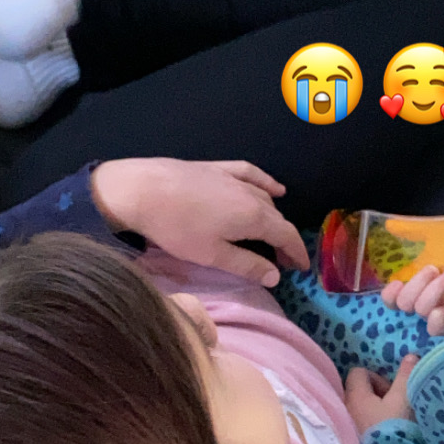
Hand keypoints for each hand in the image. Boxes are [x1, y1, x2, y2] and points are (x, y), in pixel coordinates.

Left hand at [90, 158, 309, 287]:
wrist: (141, 189)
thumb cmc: (177, 228)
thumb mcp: (212, 255)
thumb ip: (247, 265)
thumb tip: (276, 276)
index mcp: (254, 218)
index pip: (286, 235)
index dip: (297, 252)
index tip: (302, 268)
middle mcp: (251, 194)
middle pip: (277, 218)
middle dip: (285, 239)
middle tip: (285, 260)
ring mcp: (234, 178)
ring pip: (265, 198)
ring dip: (274, 217)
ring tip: (273, 233)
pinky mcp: (217, 168)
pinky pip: (251, 174)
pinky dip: (266, 182)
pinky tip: (274, 188)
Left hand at [344, 356, 417, 434]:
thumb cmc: (394, 427)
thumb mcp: (404, 398)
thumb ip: (406, 376)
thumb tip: (410, 356)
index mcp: (355, 395)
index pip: (358, 372)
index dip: (377, 377)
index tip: (391, 390)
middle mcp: (347, 409)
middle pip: (360, 390)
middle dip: (379, 393)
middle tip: (395, 404)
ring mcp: (350, 426)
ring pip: (362, 408)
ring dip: (378, 408)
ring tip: (394, 420)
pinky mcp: (355, 440)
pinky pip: (362, 422)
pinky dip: (374, 422)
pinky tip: (388, 431)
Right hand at [381, 264, 443, 337]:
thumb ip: (440, 257)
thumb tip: (419, 242)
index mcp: (422, 293)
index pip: (392, 299)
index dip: (391, 293)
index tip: (399, 281)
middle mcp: (425, 310)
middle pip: (403, 302)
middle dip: (417, 284)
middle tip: (434, 270)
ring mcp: (437, 323)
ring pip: (419, 308)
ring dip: (432, 290)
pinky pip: (433, 327)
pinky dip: (438, 315)